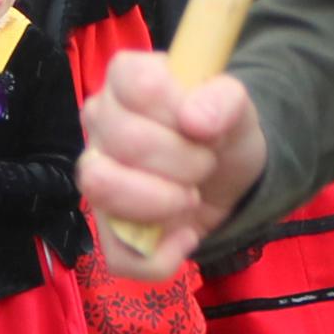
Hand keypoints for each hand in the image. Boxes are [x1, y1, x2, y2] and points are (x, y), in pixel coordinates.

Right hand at [78, 52, 267, 275]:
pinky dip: (161, 254)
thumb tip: (195, 120)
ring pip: (103, 188)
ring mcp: (96, 175)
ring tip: (191, 196)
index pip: (135, 86)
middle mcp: (100, 123)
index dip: (177, 110)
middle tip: (206, 162)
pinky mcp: (107, 228)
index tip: (202, 124)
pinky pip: (116, 252)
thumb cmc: (220, 129)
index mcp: (125, 79)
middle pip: (126, 141)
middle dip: (184, 160)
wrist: (226, 175)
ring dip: (163, 201)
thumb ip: (224, 99)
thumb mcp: (238, 107)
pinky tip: (186, 236)